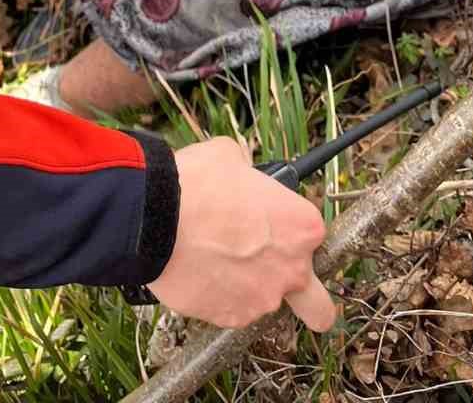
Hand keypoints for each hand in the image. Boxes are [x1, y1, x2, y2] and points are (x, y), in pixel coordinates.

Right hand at [147, 138, 335, 330]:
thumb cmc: (196, 185)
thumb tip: (239, 170)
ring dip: (248, 286)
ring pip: (264, 301)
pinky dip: (218, 295)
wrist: (155, 218)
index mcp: (302, 227)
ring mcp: (263, 299)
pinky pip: (232, 308)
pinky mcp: (231, 318)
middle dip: (309, 301)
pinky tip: (198, 271)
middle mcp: (292, 269)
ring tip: (213, 260)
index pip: (310, 235)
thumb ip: (247, 170)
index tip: (270, 224)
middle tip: (280, 282)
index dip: (288, 228)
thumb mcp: (229, 155)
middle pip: (317, 304)